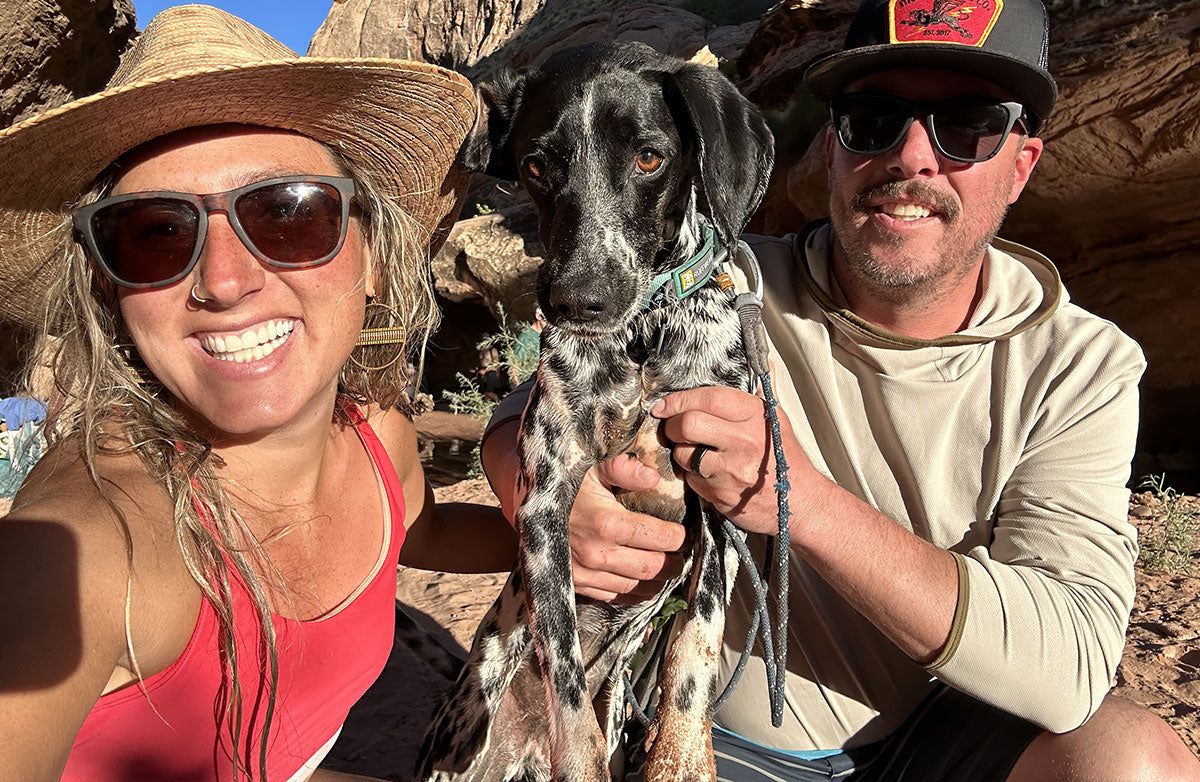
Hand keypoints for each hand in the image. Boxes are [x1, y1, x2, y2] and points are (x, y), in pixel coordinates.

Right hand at [567, 454, 686, 601]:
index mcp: (606, 523)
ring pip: (636, 587)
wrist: (527, 506)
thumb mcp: (591, 466)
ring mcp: (584, 573)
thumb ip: (623, 468)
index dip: (679, 537)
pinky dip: (635, 593)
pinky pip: (614, 597)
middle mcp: (596, 554)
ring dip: (657, 579)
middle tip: (682, 553)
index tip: (684, 532)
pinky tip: (645, 582)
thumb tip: (653, 477)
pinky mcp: (576, 585)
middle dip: (673, 562)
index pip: (660, 538)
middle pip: (652, 568)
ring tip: (667, 566)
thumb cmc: (564, 483)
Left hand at [651, 385, 821, 536]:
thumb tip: (766, 362)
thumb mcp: (777, 419)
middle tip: (676, 430)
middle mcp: (744, 440)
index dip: (679, 399)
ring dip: (682, 454)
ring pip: (684, 454)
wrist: (801, 502)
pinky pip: (692, 480)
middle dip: (673, 427)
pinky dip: (693, 477)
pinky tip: (708, 474)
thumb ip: (763, 391)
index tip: (664, 406)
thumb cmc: (784, 457)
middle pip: (688, 424)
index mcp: (755, 416)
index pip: (709, 398)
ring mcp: (732, 469)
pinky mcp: (722, 494)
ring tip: (696, 454)